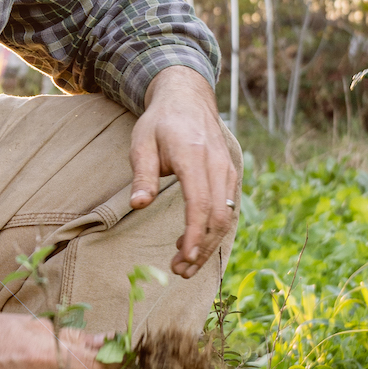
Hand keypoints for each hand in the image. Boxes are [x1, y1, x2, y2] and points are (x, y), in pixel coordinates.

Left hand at [130, 66, 238, 275]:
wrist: (187, 98)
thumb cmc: (160, 123)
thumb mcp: (142, 143)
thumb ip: (142, 175)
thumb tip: (138, 204)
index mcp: (194, 156)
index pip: (200, 203)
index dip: (195, 234)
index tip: (184, 258)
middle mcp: (217, 164)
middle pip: (218, 216)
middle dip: (201, 248)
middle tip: (179, 270)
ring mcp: (227, 169)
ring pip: (226, 216)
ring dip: (207, 243)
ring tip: (183, 264)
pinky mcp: (229, 175)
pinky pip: (227, 208)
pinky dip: (211, 229)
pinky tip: (191, 242)